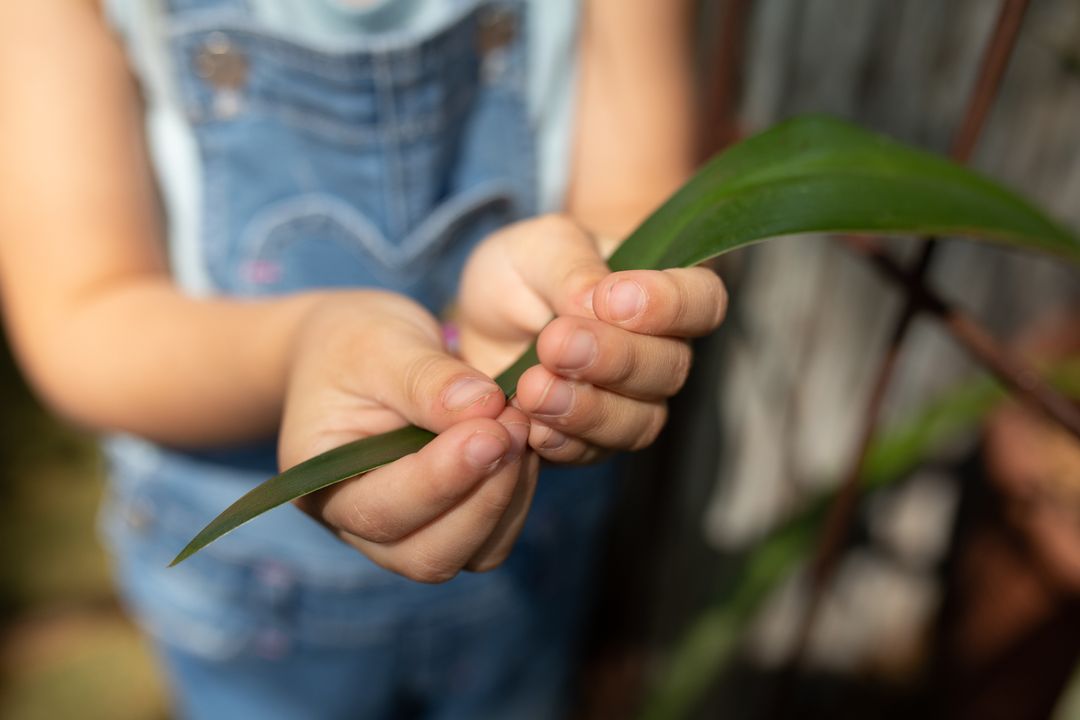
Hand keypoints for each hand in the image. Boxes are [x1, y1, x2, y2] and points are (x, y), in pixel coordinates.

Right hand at [278, 291, 537, 582]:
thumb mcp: (379, 343)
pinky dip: (517, 497)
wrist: (358, 352)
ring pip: (470, 555)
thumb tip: (485, 407)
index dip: (443, 479)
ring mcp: (405, 535)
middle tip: (515, 425)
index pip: (381, 511)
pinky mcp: (448, 526)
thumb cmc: (356, 344)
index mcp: (319, 483)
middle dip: (482, 497)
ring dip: (507, 498)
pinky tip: (521, 443)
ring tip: (519, 426)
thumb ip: (426, 377)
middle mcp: (357, 526)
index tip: (492, 431)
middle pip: (428, 556)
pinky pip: (493, 538)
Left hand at [457, 215, 726, 463]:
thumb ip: (572, 269)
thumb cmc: (526, 273)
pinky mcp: (591, 442)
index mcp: (664, 293)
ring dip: (587, 408)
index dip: (669, 305)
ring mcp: (631, 404)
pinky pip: (593, 453)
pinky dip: (562, 442)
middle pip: (670, 368)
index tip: (613, 299)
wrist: (483, 321)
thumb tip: (594, 303)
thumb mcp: (540, 248)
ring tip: (533, 388)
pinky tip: (531, 424)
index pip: (702, 301)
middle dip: (614, 358)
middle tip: (556, 343)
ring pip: (639, 421)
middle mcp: (661, 353)